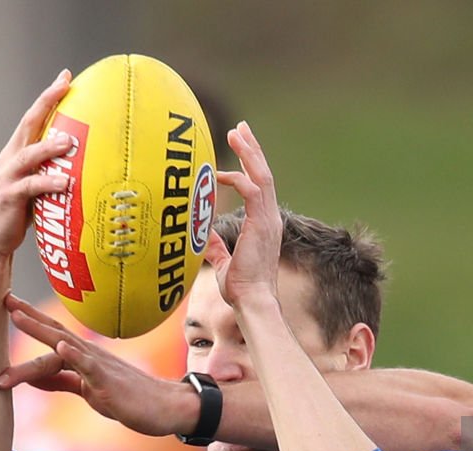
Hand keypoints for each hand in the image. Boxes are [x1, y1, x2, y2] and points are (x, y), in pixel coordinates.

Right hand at [0, 70, 71, 259]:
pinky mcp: (9, 198)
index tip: (65, 76)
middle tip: (64, 86)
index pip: (34, 118)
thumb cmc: (20, 212)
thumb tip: (89, 163)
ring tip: (69, 141)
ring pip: (29, 154)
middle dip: (45, 103)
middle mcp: (11, 159)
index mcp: (18, 152)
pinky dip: (48, 183)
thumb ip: (56, 170)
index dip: (48, 97)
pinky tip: (65, 183)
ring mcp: (8, 177)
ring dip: (49, 146)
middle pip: (28, 124)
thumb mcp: (39, 186)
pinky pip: (31, 187)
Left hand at [0, 294, 196, 436]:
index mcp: (83, 357)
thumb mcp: (88, 390)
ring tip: (18, 315)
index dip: (29, 318)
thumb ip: (61, 381)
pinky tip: (61, 346)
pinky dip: (75, 356)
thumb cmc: (130, 399)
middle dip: (27, 315)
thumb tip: (32, 378)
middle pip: (54, 330)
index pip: (52, 332)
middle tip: (1, 297)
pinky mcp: (110, 382)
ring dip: (40, 329)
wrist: (168, 408)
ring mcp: (100, 366)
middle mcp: (90, 355)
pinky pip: (91, 367)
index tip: (5, 302)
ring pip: (65, 345)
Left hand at [207, 121, 282, 308]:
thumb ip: (215, 245)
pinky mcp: (262, 224)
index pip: (260, 187)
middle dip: (252, 149)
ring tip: (236, 133)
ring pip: (262, 177)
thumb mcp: (224, 261)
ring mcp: (268, 220)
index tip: (240, 147)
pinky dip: (239, 179)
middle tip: (241, 128)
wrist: (252, 301)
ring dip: (249, 154)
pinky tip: (223, 174)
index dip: (251, 164)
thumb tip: (202, 233)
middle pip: (263, 174)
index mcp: (264, 224)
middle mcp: (270, 218)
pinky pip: (253, 192)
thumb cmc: (240, 287)